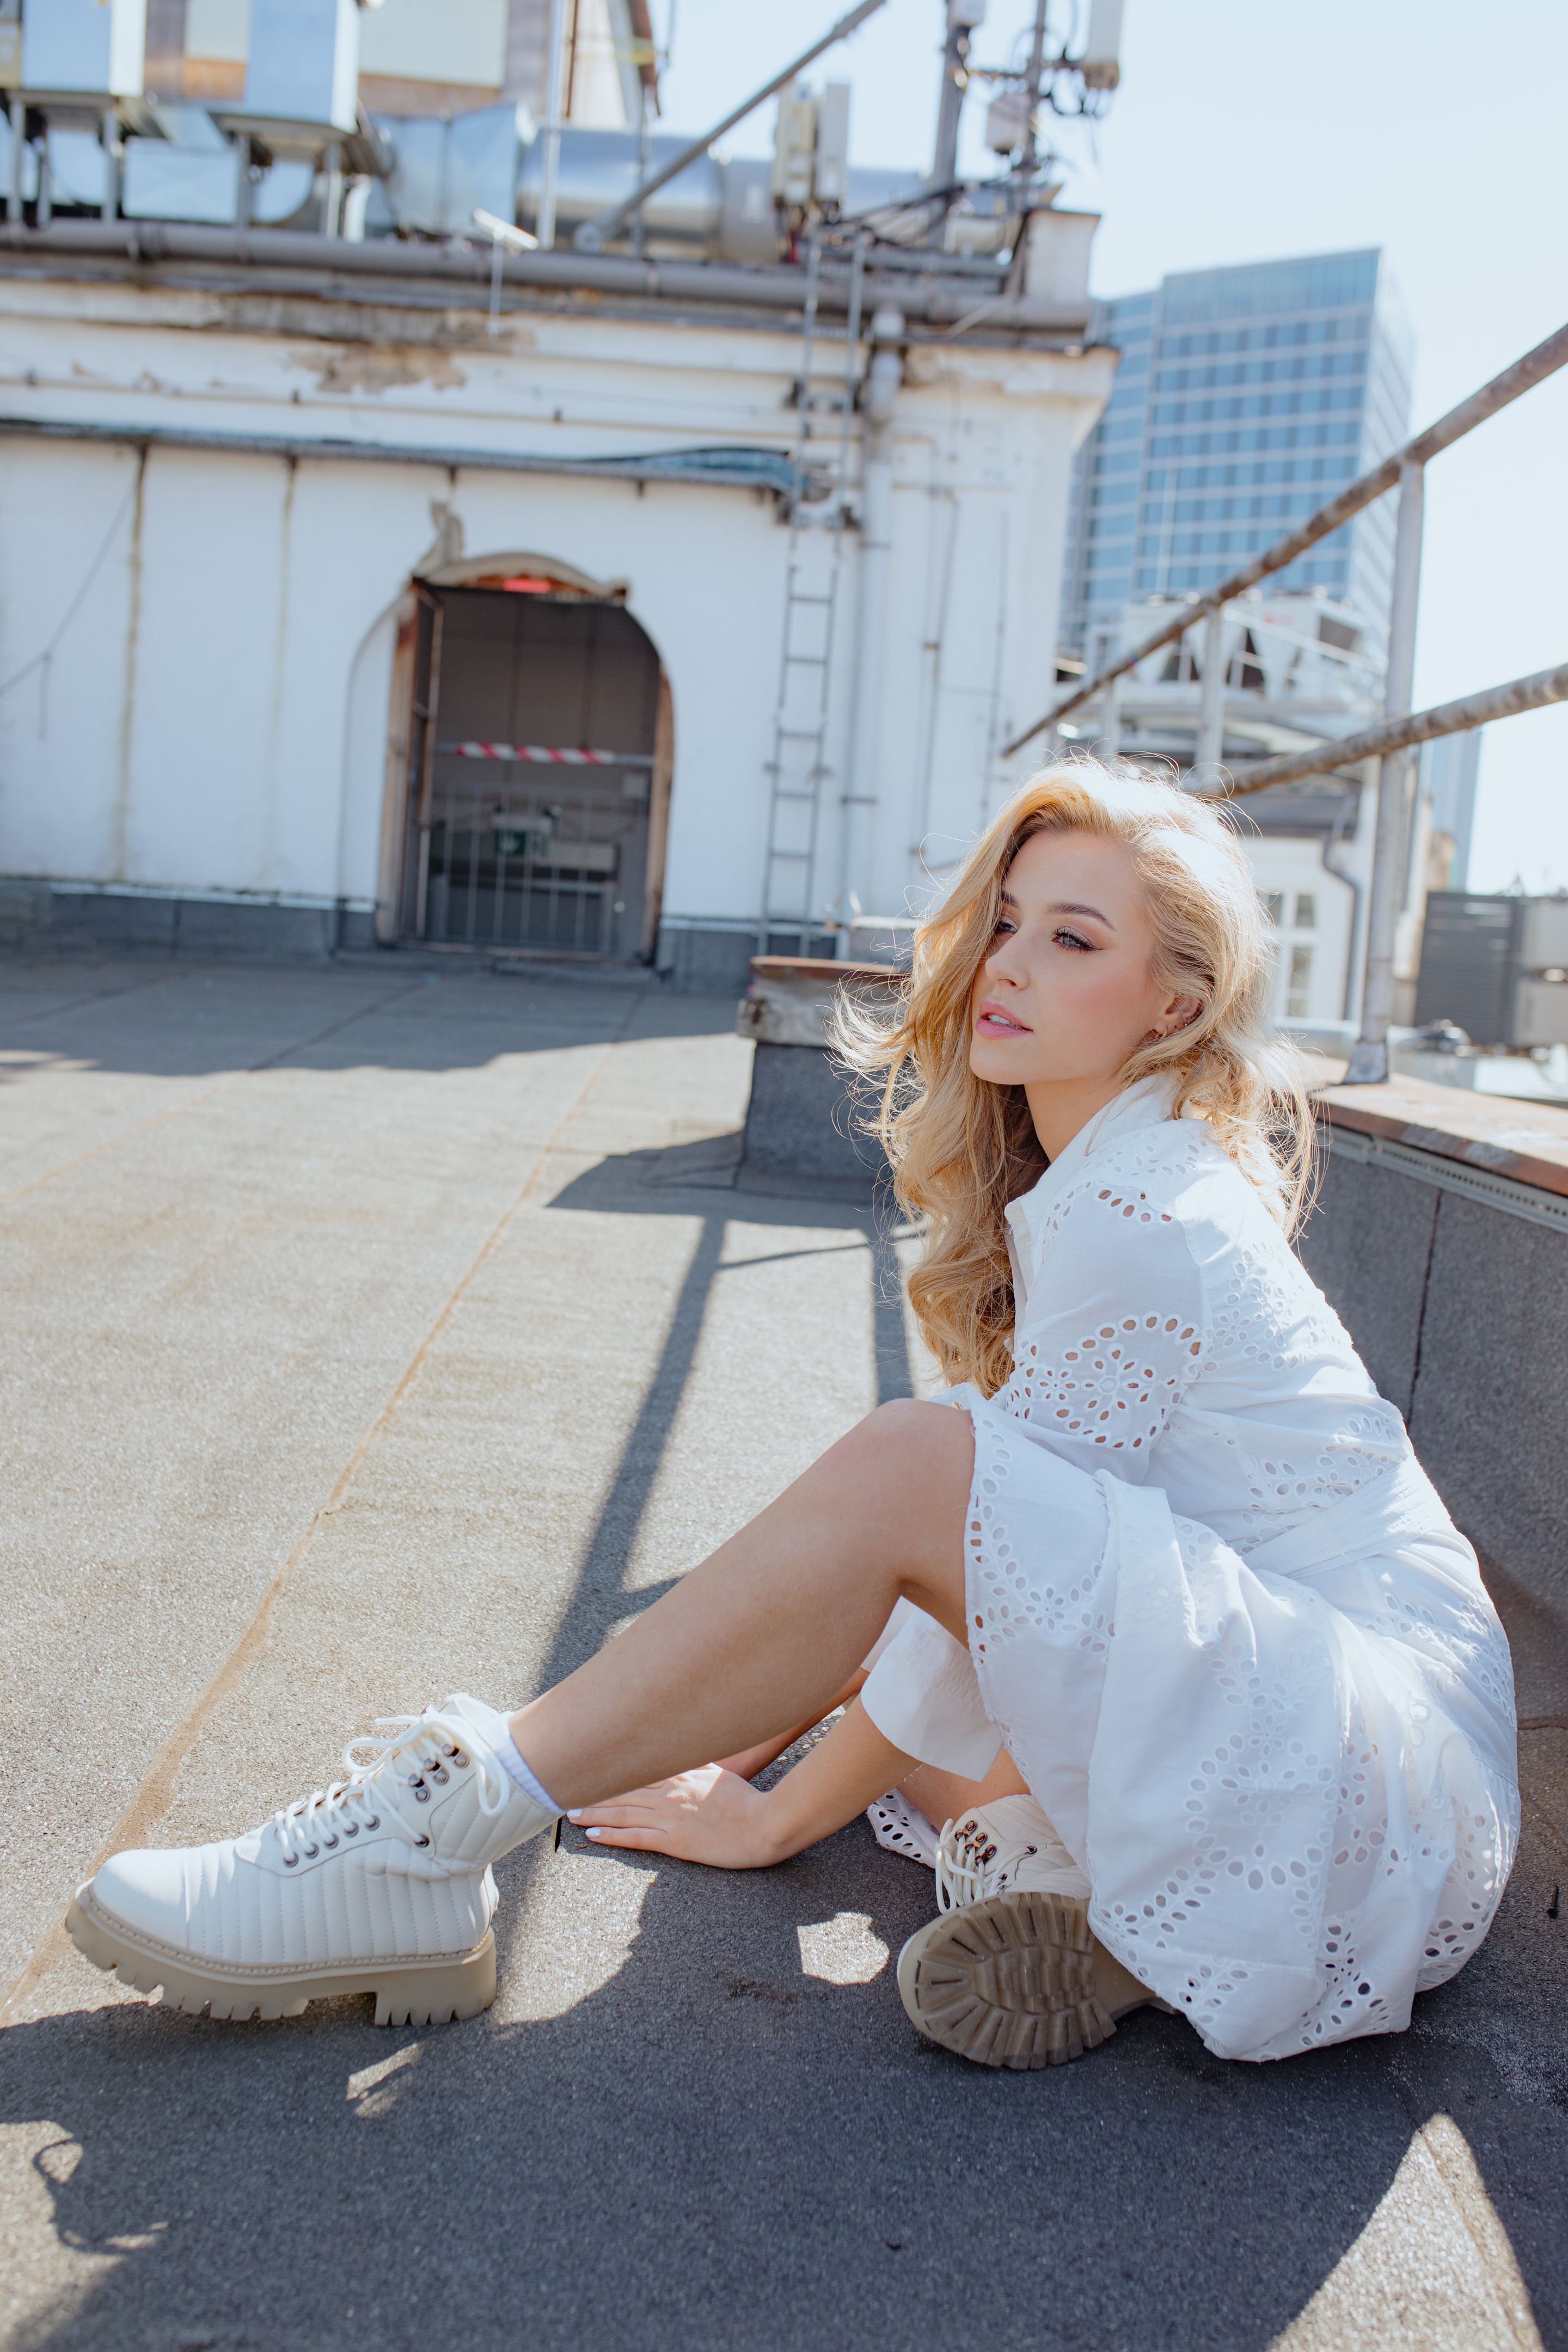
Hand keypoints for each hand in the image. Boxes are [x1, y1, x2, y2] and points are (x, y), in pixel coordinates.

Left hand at [570, 1764, 780, 1870]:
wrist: (763, 1824)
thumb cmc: (745, 1800)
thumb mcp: (719, 1774)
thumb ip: (695, 1766)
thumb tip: (680, 1757)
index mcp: (679, 1777)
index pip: (637, 1771)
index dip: (610, 1771)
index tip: (590, 1769)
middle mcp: (669, 1794)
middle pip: (622, 1790)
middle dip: (592, 1790)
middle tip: (565, 1790)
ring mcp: (670, 1817)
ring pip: (623, 1812)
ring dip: (594, 1812)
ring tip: (571, 1813)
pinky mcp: (674, 1841)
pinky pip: (636, 1837)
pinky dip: (613, 1835)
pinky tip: (594, 1835)